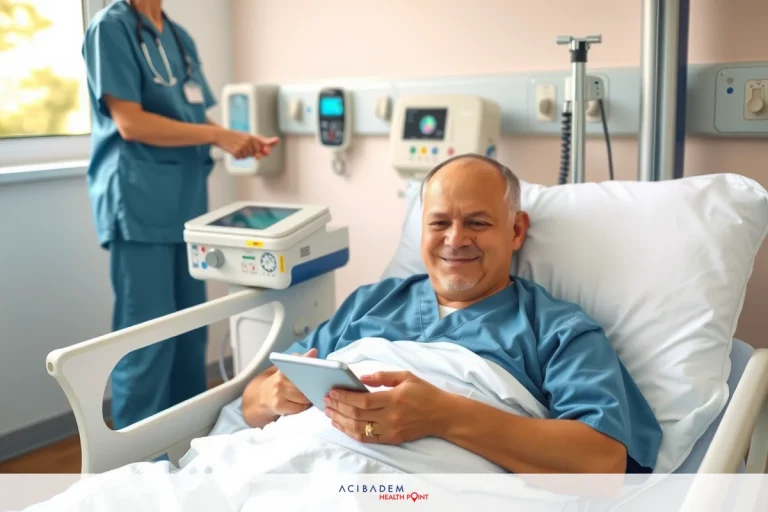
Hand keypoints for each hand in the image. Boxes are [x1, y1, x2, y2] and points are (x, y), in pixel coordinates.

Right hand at [214, 128, 279, 159]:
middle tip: (242, 146)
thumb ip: (257, 146)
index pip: (264, 141)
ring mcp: (243, 145)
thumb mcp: (246, 138)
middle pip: (256, 154)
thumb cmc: (234, 137)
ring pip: (247, 157)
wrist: (220, 134)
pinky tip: (233, 149)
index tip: (277, 140)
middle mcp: (249, 140)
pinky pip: (240, 158)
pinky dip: (236, 156)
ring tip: (236, 146)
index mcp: (252, 137)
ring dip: (242, 154)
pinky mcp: (237, 150)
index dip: (271, 142)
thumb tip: (265, 155)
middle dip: (250, 153)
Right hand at [259, 348, 316, 415]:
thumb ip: (301, 359)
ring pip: (303, 397)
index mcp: (283, 369)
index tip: (318, 369)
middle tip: (319, 386)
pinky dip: (304, 406)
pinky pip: (299, 407)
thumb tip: (314, 351)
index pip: (297, 364)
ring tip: (312, 395)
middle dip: (313, 386)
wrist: (263, 396)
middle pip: (304, 384)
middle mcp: (280, 380)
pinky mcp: (279, 406)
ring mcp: (278, 394)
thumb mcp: (288, 368)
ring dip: (310, 397)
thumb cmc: (281, 381)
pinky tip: (304, 404)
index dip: (308, 367)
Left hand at [323, 371, 443, 443]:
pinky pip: (367, 439)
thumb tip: (360, 378)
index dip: (344, 397)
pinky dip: (351, 433)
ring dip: (341, 422)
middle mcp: (391, 417)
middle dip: (338, 408)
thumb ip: (382, 376)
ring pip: (359, 429)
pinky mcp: (392, 439)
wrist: (442, 414)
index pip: (362, 401)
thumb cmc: (424, 392)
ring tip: (329, 414)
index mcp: (394, 398)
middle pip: (357, 415)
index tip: (332, 392)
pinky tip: (342, 426)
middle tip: (325, 401)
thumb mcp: (405, 376)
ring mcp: (391, 430)